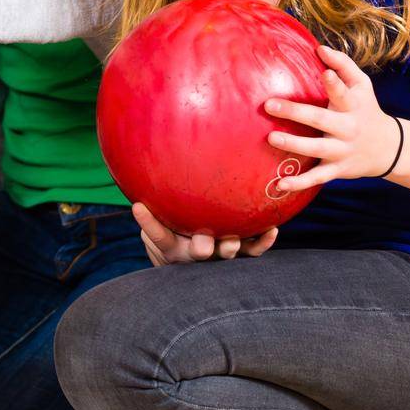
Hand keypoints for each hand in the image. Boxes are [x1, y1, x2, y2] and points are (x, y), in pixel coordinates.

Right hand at [134, 202, 277, 264]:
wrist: (204, 248)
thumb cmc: (180, 222)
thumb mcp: (165, 213)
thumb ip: (160, 197)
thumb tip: (145, 157)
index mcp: (172, 244)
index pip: (156, 233)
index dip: (147, 223)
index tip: (137, 207)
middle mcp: (196, 251)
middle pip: (197, 251)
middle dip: (200, 248)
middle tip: (201, 245)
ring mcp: (220, 251)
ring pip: (226, 251)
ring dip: (230, 245)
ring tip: (233, 239)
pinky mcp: (244, 249)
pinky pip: (254, 249)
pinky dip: (262, 241)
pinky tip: (272, 229)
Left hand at [264, 45, 402, 191]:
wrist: (391, 148)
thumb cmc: (366, 108)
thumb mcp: (363, 85)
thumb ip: (343, 64)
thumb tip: (319, 48)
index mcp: (353, 105)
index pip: (344, 92)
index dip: (336, 84)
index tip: (325, 73)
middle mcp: (348, 128)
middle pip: (322, 120)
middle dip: (296, 112)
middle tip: (269, 104)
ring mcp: (342, 150)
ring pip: (317, 149)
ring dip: (294, 145)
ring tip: (271, 137)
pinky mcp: (337, 169)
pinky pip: (317, 177)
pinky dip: (299, 183)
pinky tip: (279, 184)